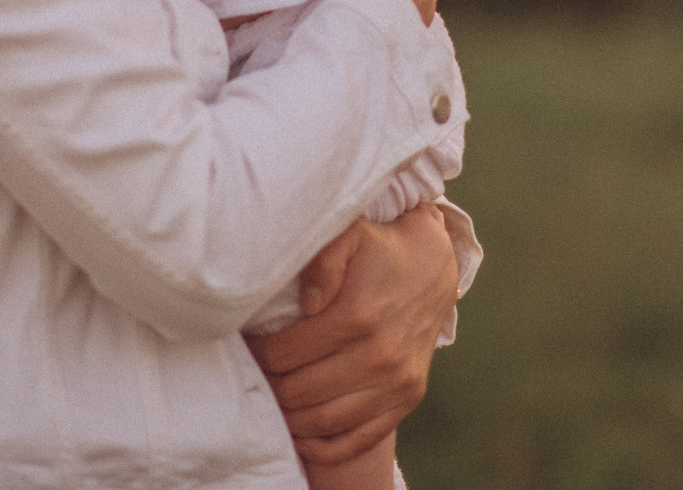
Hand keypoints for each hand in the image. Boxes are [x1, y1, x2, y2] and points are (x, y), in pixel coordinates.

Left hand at [250, 206, 459, 464]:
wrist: (434, 265)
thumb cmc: (380, 249)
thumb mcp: (349, 236)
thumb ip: (321, 261)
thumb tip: (306, 305)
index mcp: (357, 316)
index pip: (283, 355)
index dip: (257, 355)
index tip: (249, 346)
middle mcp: (379, 356)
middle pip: (297, 393)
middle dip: (269, 386)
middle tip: (258, 374)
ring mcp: (396, 383)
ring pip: (322, 421)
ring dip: (290, 416)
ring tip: (276, 398)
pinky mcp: (407, 399)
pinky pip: (359, 440)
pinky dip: (325, 447)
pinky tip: (303, 436)